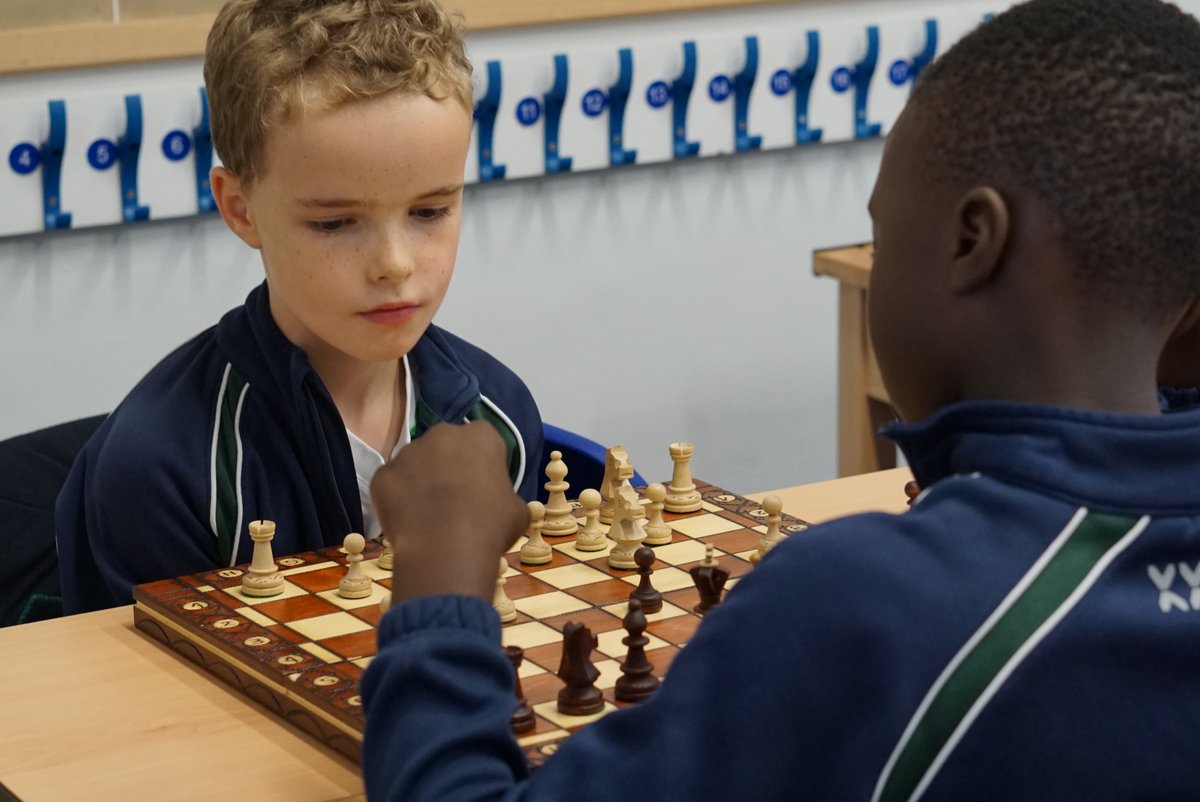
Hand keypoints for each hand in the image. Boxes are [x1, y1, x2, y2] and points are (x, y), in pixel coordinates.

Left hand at [371, 421, 528, 603]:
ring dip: (421, 481)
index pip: (483, 440)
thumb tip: (498, 504)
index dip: (483, 463)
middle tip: (453, 500)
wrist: (446, 550)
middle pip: (445, 446)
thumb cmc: (491, 526)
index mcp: (481, 436)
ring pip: (415, 463)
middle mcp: (442, 434)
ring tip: (428, 516)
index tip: (483, 486)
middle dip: (448, 466)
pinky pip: (392, 484)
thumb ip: (505, 496)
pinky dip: (397, 499)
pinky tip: (409, 523)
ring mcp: (408, 452)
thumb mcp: (517, 511)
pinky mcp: (383, 474)